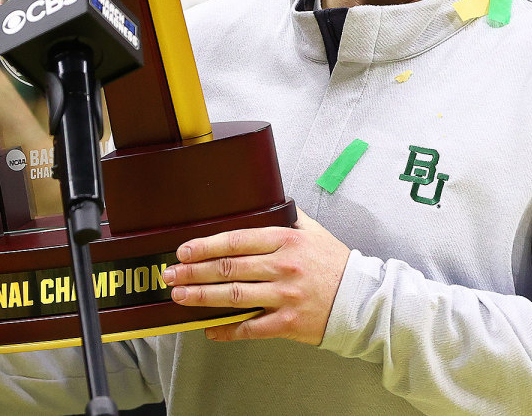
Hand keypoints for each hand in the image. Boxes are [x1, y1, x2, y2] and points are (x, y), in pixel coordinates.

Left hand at [163, 208, 349, 344]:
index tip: (185, 250)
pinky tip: (209, 328)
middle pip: (228, 269)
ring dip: (202, 297)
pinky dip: (227, 330)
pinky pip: (251, 328)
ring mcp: (284, 297)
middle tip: (170, 274)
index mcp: (286, 241)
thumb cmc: (335, 263)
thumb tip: (268, 201)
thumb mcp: (314, 231)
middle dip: (194, 272)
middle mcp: (283, 268)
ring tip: (179, 296)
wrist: (361, 299)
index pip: (236, 241)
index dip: (206, 246)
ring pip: (234, 297)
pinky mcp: (288, 323)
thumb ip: (289, 217)